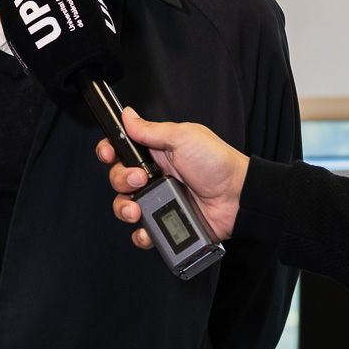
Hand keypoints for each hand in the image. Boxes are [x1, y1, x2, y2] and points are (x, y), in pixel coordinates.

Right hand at [95, 107, 248, 248]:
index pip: (122, 150)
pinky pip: (143, 231)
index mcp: (156, 153)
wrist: (239, 197)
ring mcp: (159, 200)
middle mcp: (154, 176)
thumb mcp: (183, 137)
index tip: (109, 154)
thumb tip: (127, 115)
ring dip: (124, 208)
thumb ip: (151, 130)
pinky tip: (147, 227)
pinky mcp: (166, 222)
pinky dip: (141, 233)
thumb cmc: (218, 163)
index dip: (109, 152)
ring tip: (137, 209)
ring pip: (125, 206)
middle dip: (121, 180)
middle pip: (118, 179)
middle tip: (140, 179)